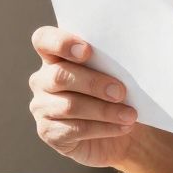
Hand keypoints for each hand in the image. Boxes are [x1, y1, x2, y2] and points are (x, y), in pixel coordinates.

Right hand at [28, 26, 138, 167]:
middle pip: (59, 76)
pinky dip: (103, 128)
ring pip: (69, 105)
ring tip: (130, 115)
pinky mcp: (48, 132)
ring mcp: (42, 106)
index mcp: (55, 56)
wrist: (122, 132)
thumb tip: (130, 57)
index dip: (61, 43)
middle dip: (94, 83)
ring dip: (104, 110)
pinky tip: (122, 127)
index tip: (87, 51)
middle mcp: (42, 79)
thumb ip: (111, 62)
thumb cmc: (118, 94)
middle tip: (121, 92)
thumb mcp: (117, 74)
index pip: (43, 40)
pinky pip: (75, 129)